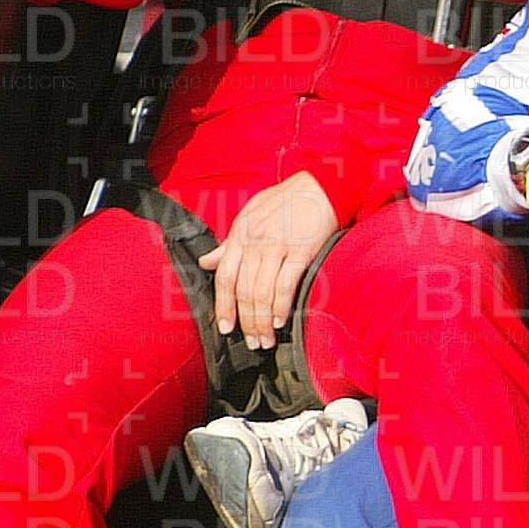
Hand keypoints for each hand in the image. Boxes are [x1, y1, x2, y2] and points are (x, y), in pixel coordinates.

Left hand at [197, 172, 338, 349]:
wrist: (321, 185)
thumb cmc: (288, 199)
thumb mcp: (251, 213)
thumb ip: (230, 241)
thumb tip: (207, 261)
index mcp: (241, 233)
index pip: (224, 277)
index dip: (223, 306)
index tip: (225, 327)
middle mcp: (255, 241)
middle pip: (243, 291)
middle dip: (245, 322)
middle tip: (252, 342)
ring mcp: (277, 246)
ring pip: (261, 293)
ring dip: (262, 322)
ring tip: (266, 340)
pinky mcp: (300, 251)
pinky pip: (285, 285)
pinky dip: (280, 307)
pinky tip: (280, 321)